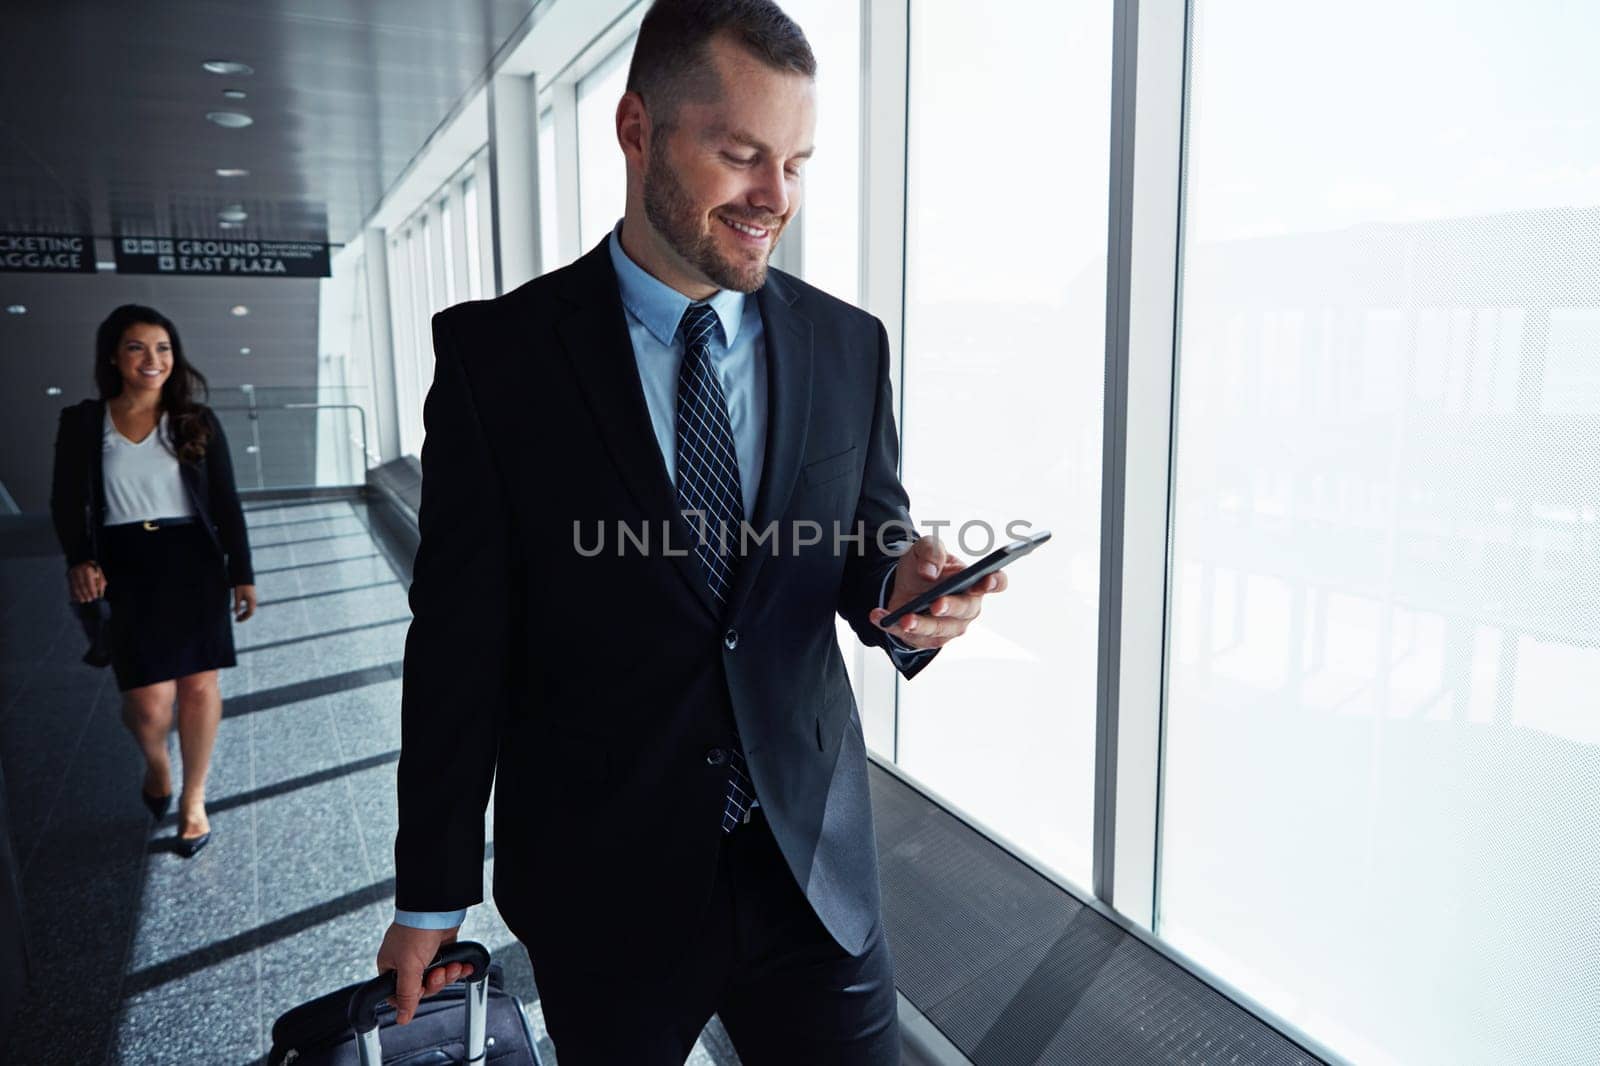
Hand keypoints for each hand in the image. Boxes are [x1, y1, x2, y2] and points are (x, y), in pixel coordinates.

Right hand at [68, 561, 105, 603]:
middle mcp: (79, 571)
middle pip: (82, 585)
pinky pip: (70, 586)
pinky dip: (73, 593)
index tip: (95, 597)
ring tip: (83, 600)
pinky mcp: (68, 576)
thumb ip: (101, 583)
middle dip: (86, 594)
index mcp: (87, 570)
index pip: (89, 582)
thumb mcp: (99, 573)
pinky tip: (75, 598)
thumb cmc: (93, 568)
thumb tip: (100, 594)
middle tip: (89, 600)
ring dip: (79, 595)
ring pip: (75, 587)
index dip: (92, 591)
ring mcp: (72, 574)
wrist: (81, 559)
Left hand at [232, 584, 256, 621]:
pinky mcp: (252, 599)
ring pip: (251, 611)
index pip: (250, 613)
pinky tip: (241, 612)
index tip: (237, 620)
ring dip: (245, 615)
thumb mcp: (237, 596)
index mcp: (251, 601)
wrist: (245, 578)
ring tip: (238, 617)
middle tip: (236, 620)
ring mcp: (253, 600)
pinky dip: (246, 611)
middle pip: (251, 613)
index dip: (244, 618)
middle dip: (244, 617)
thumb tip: (236, 614)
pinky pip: (250, 608)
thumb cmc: (240, 587)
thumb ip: (237, 605)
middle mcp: (254, 601)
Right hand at [375, 922, 470, 1025]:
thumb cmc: (416, 930)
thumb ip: (407, 994)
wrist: (438, 908)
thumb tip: (402, 1018)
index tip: (421, 991)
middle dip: (434, 983)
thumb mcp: (409, 967)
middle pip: (421, 988)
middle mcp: (406, 962)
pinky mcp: (441, 950)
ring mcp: (424, 956)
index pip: (397, 994)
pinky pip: (448, 967)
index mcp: (390, 966)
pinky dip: (457, 968)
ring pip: (437, 978)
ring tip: (452, 966)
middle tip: (439, 973)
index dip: (412, 997)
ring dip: (448, 975)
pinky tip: (463, 966)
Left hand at [870, 537, 1006, 650]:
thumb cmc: (925, 566)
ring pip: (938, 629)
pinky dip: (892, 626)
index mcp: (974, 581)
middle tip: (936, 604)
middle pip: (965, 610)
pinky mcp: (929, 639)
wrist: (904, 584)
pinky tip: (879, 616)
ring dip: (919, 625)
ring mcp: (950, 627)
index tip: (985, 580)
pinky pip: (910, 637)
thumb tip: (930, 572)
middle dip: (950, 607)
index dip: (995, 582)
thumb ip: (931, 551)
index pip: (996, 582)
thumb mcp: (924, 548)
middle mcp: (967, 607)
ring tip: (904, 618)